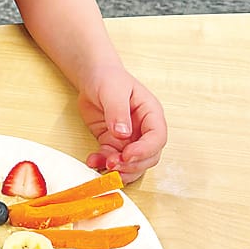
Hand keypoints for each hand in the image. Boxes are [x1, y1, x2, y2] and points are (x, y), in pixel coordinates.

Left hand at [77, 69, 166, 183]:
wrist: (93, 78)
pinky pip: (112, 160)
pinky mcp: (113, 144)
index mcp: (151, 114)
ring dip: (119, 170)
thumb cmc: (108, 78)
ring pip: (132, 164)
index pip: (157, 138)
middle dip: (132, 165)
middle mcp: (143, 130)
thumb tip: (123, 133)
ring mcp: (129, 139)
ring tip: (101, 165)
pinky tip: (92, 161)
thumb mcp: (113, 90)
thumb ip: (118, 111)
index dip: (145, 150)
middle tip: (112, 164)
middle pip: (148, 157)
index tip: (127, 154)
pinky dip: (103, 164)